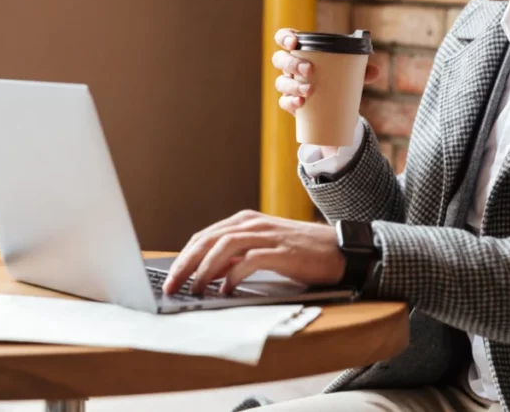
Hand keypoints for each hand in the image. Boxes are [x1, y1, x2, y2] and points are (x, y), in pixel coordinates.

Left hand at [164, 210, 345, 295]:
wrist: (338, 250)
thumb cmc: (300, 253)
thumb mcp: (263, 249)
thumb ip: (238, 257)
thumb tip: (208, 274)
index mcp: (247, 220)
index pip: (205, 236)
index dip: (185, 257)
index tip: (170, 277)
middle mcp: (254, 224)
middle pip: (209, 240)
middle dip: (186, 264)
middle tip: (172, 286)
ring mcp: (268, 236)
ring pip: (225, 246)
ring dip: (206, 270)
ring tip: (195, 290)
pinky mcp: (282, 251)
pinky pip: (250, 260)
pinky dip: (234, 275)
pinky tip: (226, 290)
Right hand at [272, 28, 380, 115]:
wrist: (332, 103)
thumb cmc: (336, 77)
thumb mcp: (348, 70)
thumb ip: (361, 69)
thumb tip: (376, 71)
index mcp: (300, 51)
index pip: (284, 38)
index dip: (284, 38)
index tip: (293, 43)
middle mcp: (289, 66)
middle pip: (280, 60)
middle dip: (292, 63)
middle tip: (309, 69)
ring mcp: (287, 84)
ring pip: (281, 82)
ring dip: (293, 85)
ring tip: (309, 90)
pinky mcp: (290, 102)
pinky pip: (284, 101)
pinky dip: (291, 102)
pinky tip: (301, 103)